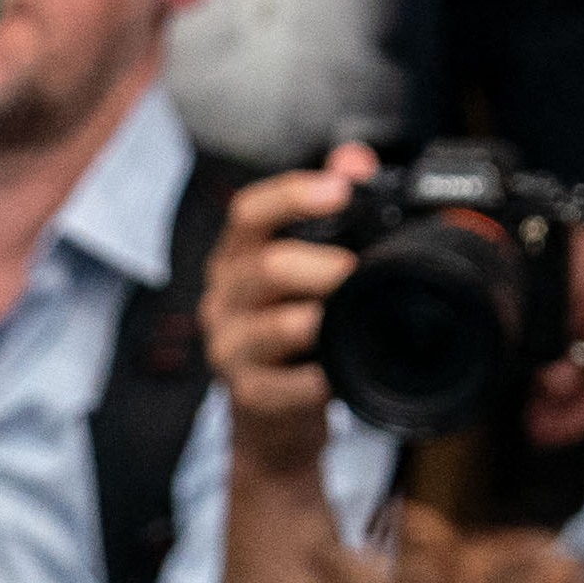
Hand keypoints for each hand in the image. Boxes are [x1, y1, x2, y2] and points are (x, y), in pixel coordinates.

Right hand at [203, 148, 379, 476]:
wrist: (274, 424)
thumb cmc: (297, 338)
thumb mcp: (307, 272)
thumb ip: (329, 212)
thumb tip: (354, 157)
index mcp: (238, 259)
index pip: (249, 212)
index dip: (292, 195)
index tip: (339, 188)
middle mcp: (224, 298)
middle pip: (264, 266)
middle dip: (320, 267)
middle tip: (359, 274)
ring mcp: (229, 348)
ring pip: (274, 325)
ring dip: (320, 322)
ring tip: (352, 323)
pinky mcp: (246, 396)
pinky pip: (285, 384)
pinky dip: (318, 380)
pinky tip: (336, 376)